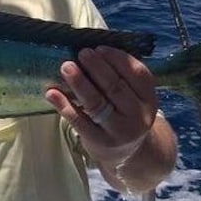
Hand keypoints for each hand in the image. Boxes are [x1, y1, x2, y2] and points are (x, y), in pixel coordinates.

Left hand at [45, 46, 157, 165]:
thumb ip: (120, 75)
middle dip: (97, 68)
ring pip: (96, 104)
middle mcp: (138, 116)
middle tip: (81, 53)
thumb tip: (90, 51)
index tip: (99, 47)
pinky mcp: (99, 142)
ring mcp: (119, 131)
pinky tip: (52, 93)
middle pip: (115, 88)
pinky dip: (64, 105)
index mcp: (148, 98)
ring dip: (79, 83)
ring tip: (66, 67)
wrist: (127, 153)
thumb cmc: (124, 112)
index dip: (118, 59)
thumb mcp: (133, 96)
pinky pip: (79, 121)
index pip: (137, 74)